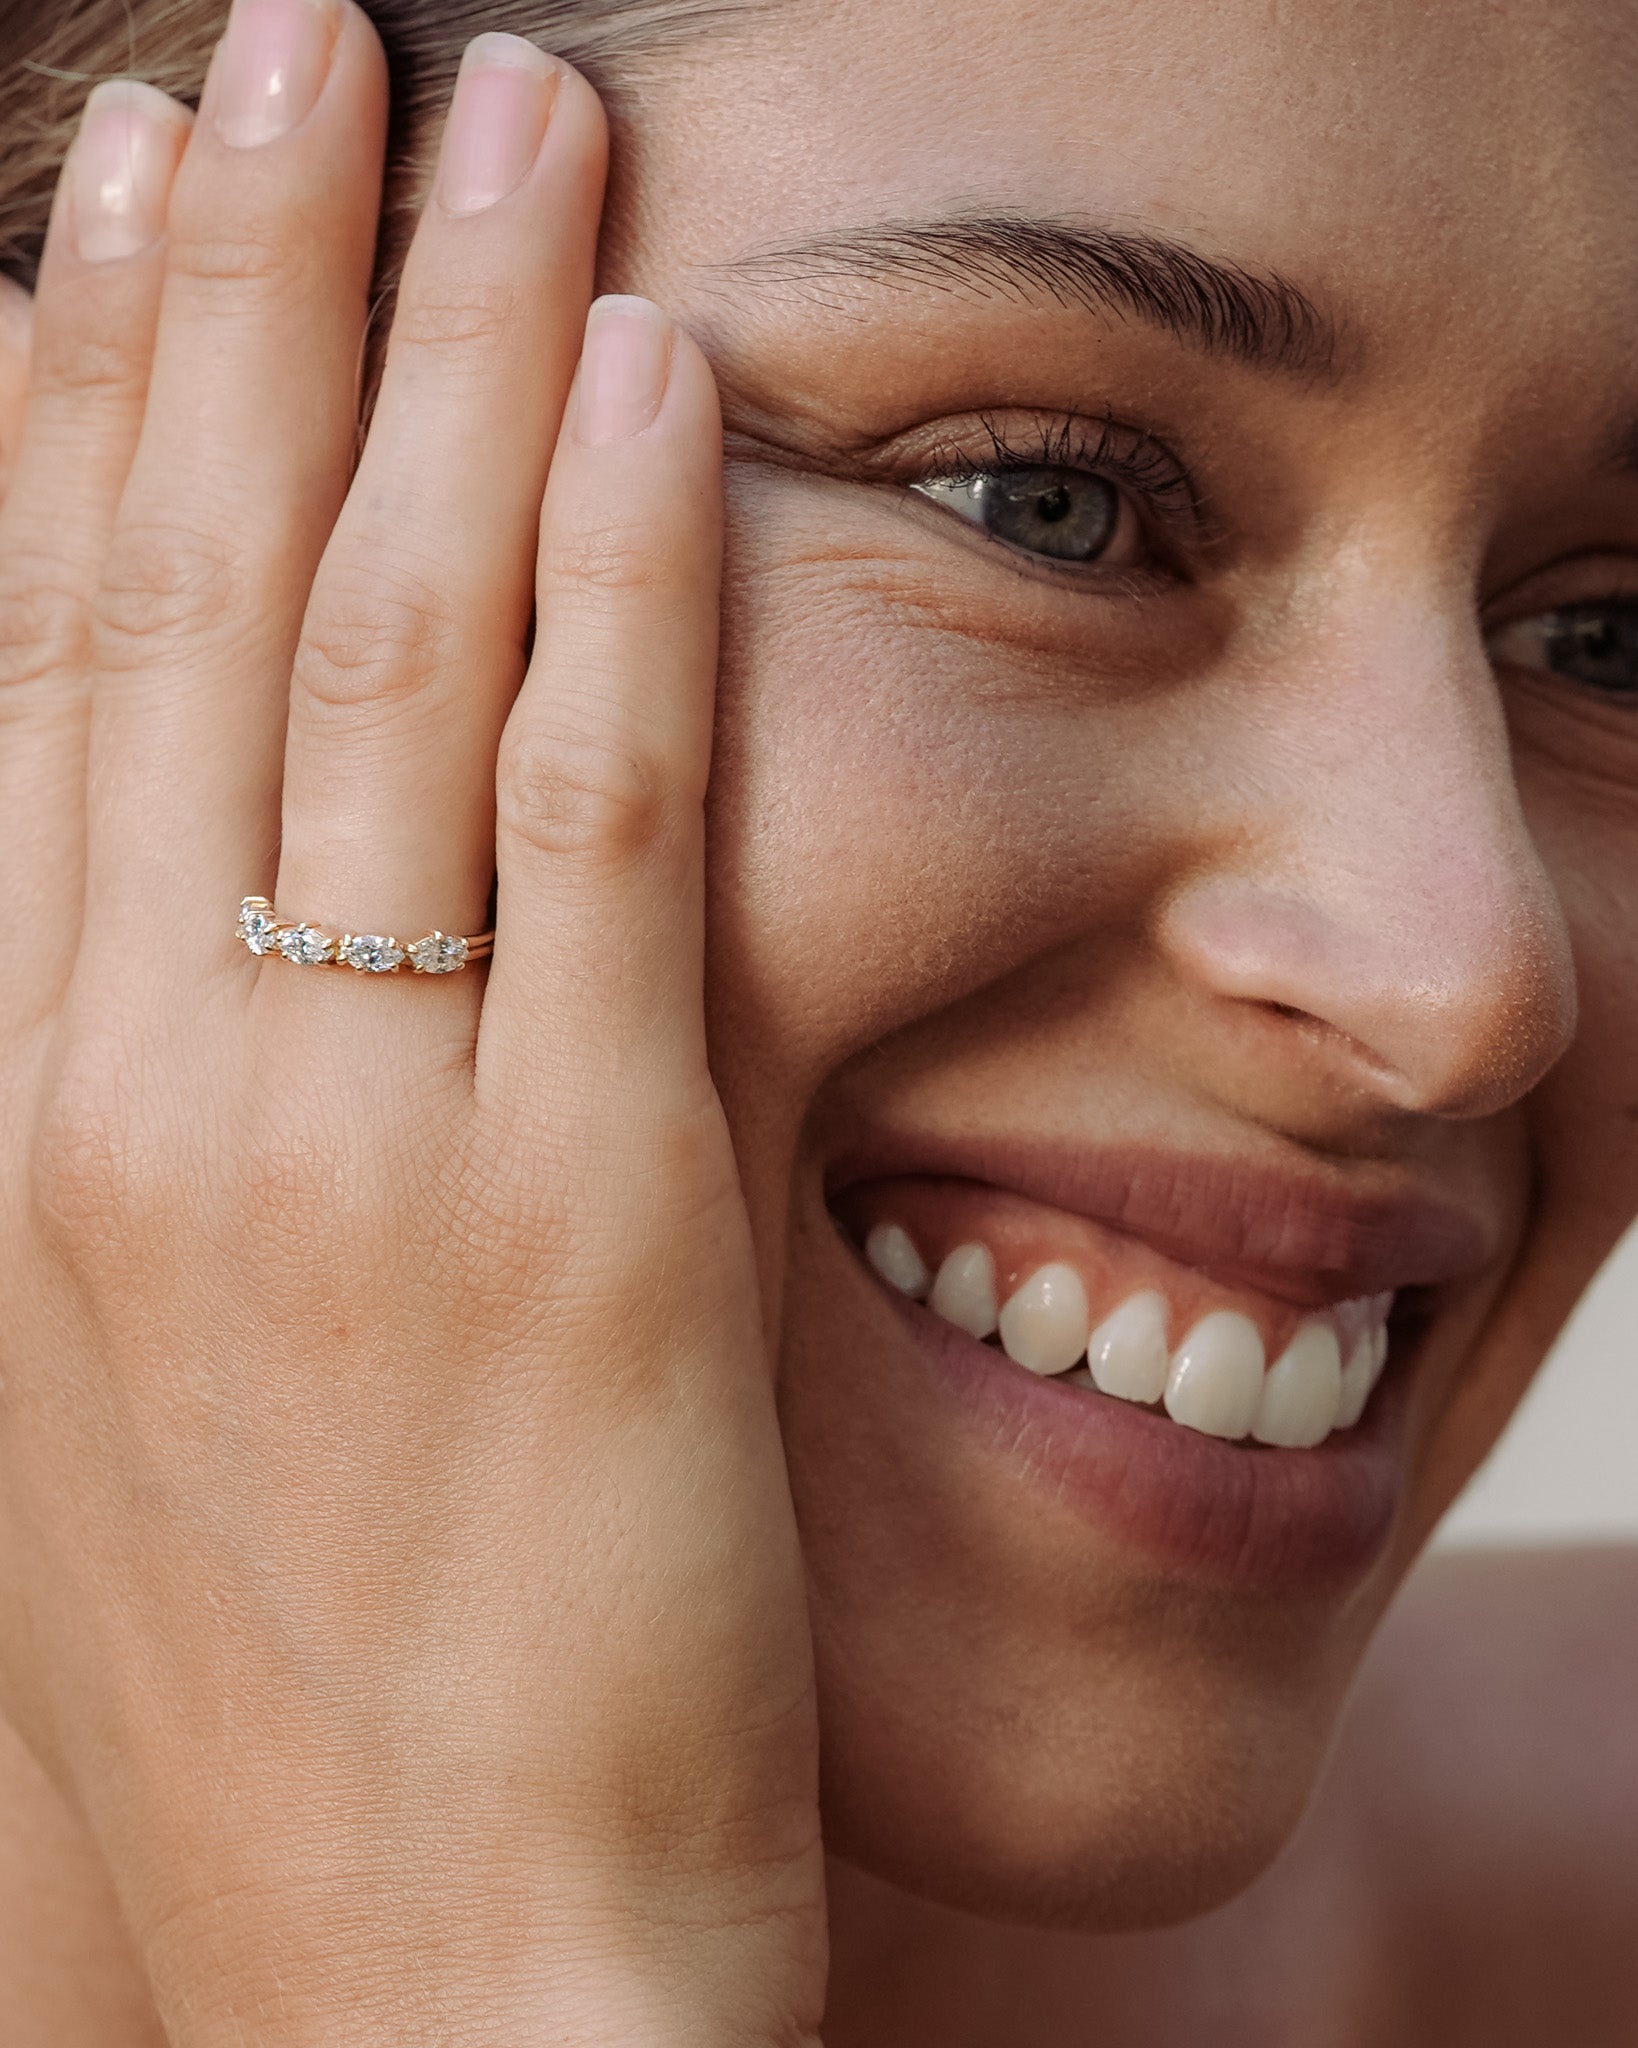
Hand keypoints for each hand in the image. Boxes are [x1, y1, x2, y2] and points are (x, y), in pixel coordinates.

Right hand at [0, 8, 821, 2043]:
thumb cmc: (295, 1711)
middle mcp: (143, 1087)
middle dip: (238, 291)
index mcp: (30, 1124)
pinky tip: (646, 376)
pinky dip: (619, 577)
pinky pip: (600, 817)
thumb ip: (163, 1136)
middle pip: (183, 599)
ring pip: (386, 653)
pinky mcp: (580, 1206)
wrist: (405, 1995)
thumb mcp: (144, 1396)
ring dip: (437, 351)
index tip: (107, 199)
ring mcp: (351, 1137)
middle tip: (282, 46)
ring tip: (485, 110)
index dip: (70, 404)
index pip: (37, 677)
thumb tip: (187, 916)